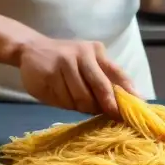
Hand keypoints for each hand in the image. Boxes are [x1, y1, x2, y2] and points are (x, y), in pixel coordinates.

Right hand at [17, 38, 137, 118]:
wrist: (31, 49)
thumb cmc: (66, 60)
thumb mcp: (88, 63)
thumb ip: (104, 79)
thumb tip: (125, 103)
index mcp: (96, 51)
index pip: (116, 73)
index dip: (127, 92)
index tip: (133, 110)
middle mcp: (82, 54)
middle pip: (100, 87)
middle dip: (107, 105)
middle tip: (111, 116)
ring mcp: (64, 62)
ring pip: (81, 98)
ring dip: (83, 107)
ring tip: (77, 102)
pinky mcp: (49, 73)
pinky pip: (64, 100)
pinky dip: (66, 104)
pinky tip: (61, 96)